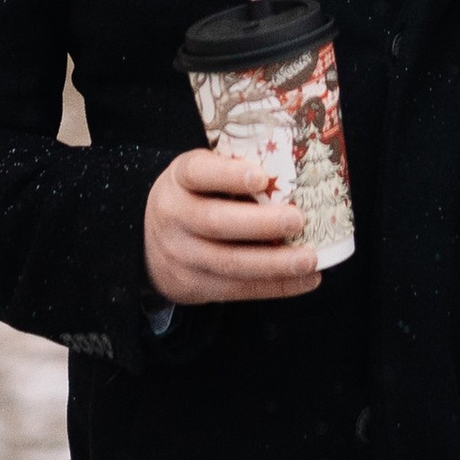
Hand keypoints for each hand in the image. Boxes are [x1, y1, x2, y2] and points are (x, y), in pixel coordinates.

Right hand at [144, 147, 320, 306]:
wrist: (150, 244)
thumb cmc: (195, 197)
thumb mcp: (200, 175)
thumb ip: (232, 170)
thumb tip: (295, 169)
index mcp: (179, 180)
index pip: (198, 173)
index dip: (228, 175)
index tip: (261, 177)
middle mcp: (175, 217)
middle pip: (216, 222)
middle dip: (260, 224)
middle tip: (297, 220)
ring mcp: (182, 256)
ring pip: (229, 263)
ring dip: (274, 264)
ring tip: (309, 259)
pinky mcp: (195, 286)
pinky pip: (238, 290)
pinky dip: (277, 286)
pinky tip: (307, 279)